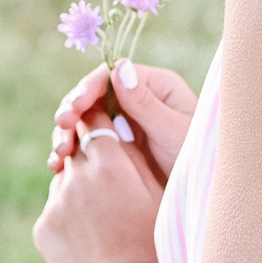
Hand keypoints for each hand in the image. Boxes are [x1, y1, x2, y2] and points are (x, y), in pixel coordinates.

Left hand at [33, 113, 164, 262]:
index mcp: (110, 163)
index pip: (94, 118)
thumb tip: (118, 127)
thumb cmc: (155, 242)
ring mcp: (56, 202)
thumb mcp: (158, 194)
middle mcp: (77, 176)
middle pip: (76, 146)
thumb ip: (135, 155)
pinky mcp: (43, 227)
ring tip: (102, 212)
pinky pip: (54, 208)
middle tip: (108, 172)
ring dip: (78, 184)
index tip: (106, 124)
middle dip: (89, 153)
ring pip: (64, 178)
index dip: (100, 118)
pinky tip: (89, 232)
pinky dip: (68, 213)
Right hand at [48, 61, 198, 178]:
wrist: (204, 194)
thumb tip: (119, 68)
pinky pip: (88, 143)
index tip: (75, 107)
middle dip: (72, 110)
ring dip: (67, 132)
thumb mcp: (173, 131)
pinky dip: (71, 152)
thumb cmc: (198, 158)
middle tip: (62, 127)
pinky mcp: (116, 148)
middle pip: (93, 96)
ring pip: (85, 120)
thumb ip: (145, 104)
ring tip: (59, 152)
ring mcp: (124, 124)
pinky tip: (58, 165)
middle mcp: (136, 100)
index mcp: (155, 86)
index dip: (88, 88)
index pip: (111, 75)